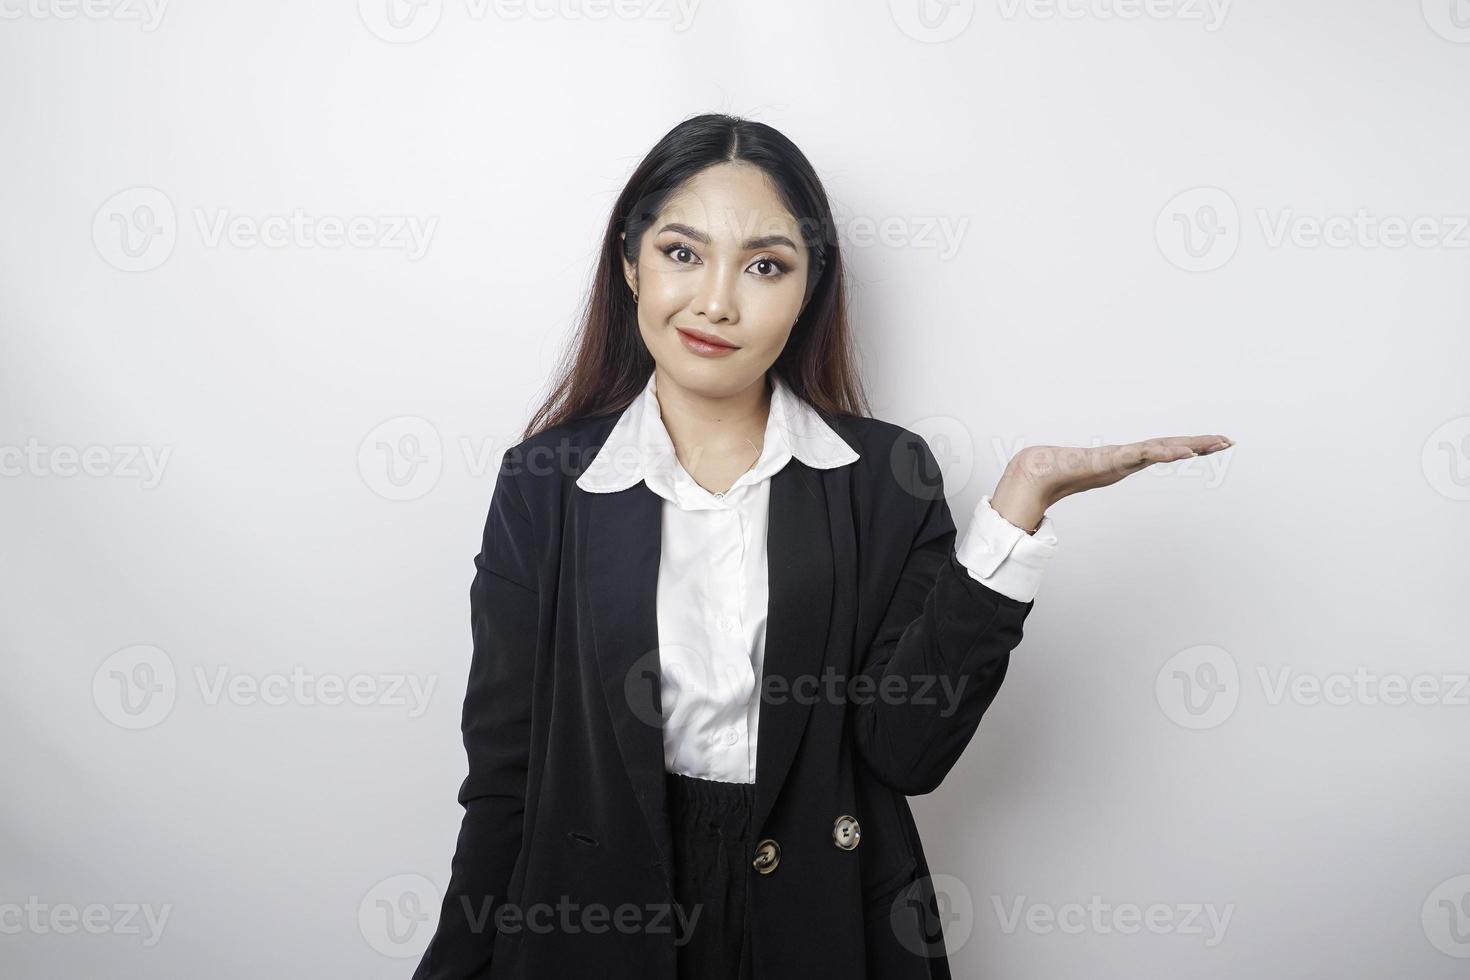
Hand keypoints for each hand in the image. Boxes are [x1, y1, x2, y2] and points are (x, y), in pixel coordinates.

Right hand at [990, 434, 1235, 532]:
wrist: (1041, 472)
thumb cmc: (1064, 476)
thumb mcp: (1096, 479)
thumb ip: (1106, 478)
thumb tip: (1112, 482)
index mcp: (1129, 459)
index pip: (1165, 449)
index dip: (1189, 445)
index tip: (1212, 445)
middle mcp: (1131, 453)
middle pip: (1172, 445)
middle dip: (1201, 442)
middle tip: (1228, 440)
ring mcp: (1124, 454)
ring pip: (1165, 446)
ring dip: (1192, 444)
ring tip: (1216, 444)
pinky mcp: (1116, 457)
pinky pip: (1147, 453)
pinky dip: (1168, 452)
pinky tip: (1186, 452)